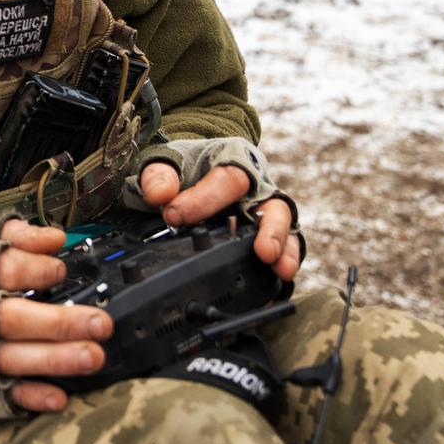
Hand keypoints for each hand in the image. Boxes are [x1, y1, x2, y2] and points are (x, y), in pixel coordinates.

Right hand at [0, 220, 111, 412]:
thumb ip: (11, 237)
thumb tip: (56, 239)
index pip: (3, 271)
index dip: (37, 270)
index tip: (60, 270)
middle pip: (11, 319)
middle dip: (58, 323)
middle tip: (99, 323)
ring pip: (9, 359)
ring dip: (54, 360)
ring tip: (93, 356)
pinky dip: (28, 397)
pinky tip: (59, 397)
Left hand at [138, 162, 302, 281]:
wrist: (193, 168)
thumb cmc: (184, 166)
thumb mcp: (165, 162)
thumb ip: (158, 175)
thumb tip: (159, 194)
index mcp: (232, 162)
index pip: (227, 179)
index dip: (203, 199)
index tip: (174, 216)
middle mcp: (257, 187)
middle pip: (273, 205)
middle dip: (271, 230)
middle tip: (263, 252)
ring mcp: (265, 211)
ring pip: (284, 229)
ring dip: (284, 249)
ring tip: (280, 269)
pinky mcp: (268, 232)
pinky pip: (284, 247)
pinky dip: (284, 263)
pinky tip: (279, 281)